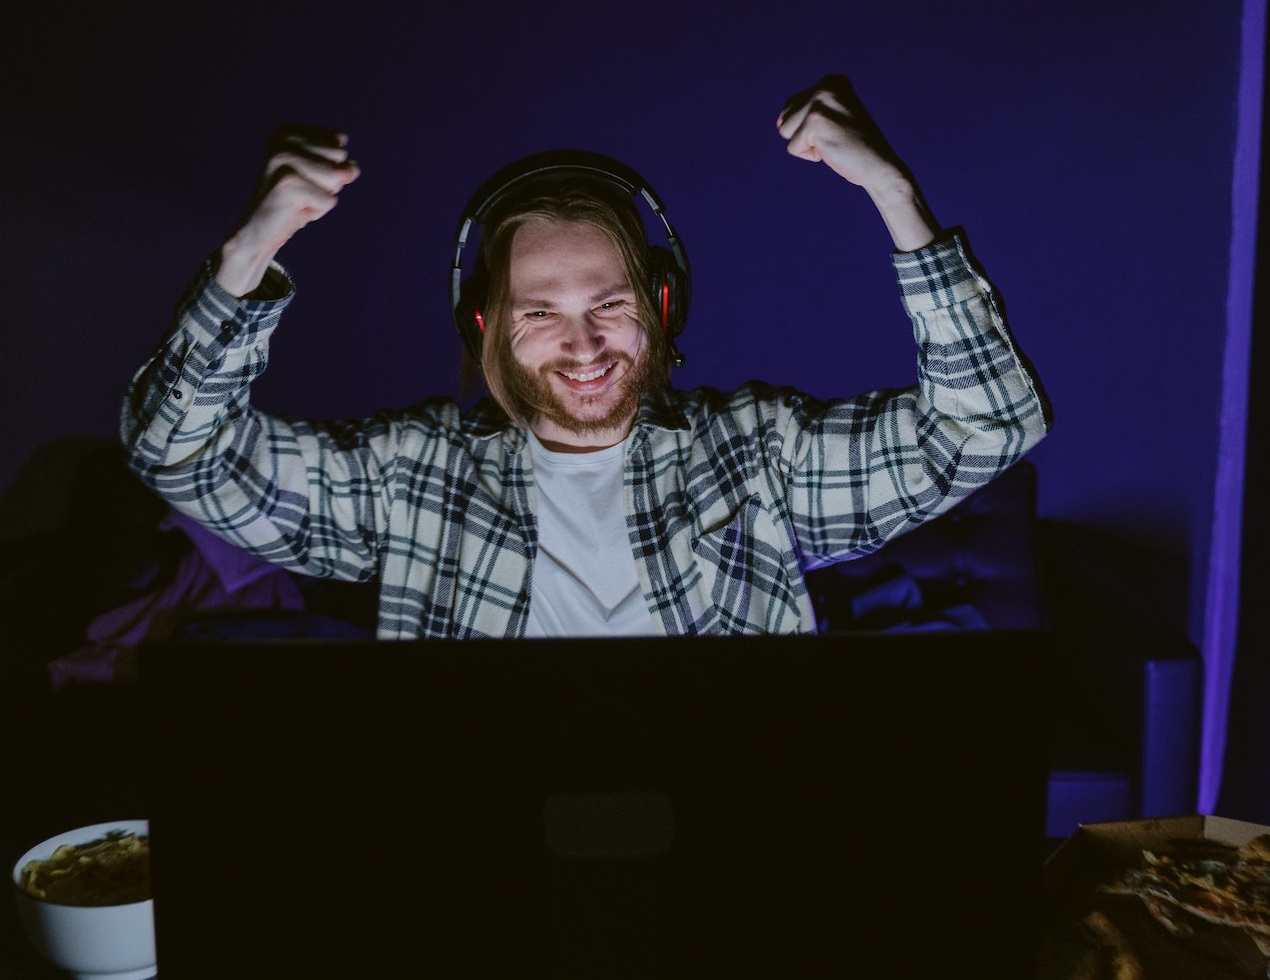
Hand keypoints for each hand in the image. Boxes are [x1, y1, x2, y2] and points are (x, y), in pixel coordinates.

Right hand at [217, 125, 360, 296]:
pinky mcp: (287, 182)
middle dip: (328, 184)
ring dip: (323, 197)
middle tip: (301, 192)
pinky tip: (295, 211)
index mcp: (287, 132)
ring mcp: (282, 158)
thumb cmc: (294, 204)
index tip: (303, 180)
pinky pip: (329, 200)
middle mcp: (282, 139)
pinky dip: (317, 211)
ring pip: (337, 178)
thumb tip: (352, 168)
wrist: (259, 232)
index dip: (329, 169)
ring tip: (299, 201)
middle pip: (339, 160)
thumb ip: (343, 167)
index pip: (338, 144)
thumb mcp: (322, 179)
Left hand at [777, 75, 938, 250]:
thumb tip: (779, 121)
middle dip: (805, 134)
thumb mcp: (832, 118)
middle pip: (786, 117)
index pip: (793, 105)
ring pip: (785, 131)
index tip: (837, 128)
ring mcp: (819, 101)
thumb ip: (805, 111)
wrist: (879, 165)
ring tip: (832, 142)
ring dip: (806, 144)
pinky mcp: (814, 122)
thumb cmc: (855, 146)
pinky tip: (832, 150)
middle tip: (835, 137)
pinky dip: (810, 156)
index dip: (810, 127)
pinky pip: (793, 148)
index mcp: (832, 80)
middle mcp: (825, 85)